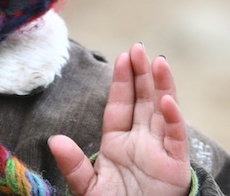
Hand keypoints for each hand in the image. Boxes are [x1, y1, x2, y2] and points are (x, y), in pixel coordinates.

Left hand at [49, 43, 190, 195]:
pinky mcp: (176, 166)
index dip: (122, 81)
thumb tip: (54, 140)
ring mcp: (160, 152)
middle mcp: (141, 142)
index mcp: (118, 143)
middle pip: (143, 101)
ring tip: (159, 62)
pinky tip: (168, 101)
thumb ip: (74, 165)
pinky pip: (176, 139)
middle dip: (141, 74)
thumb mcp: (89, 187)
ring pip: (162, 112)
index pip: (120, 105)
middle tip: (138, 47)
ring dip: (162, 87)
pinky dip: (173, 120)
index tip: (122, 57)